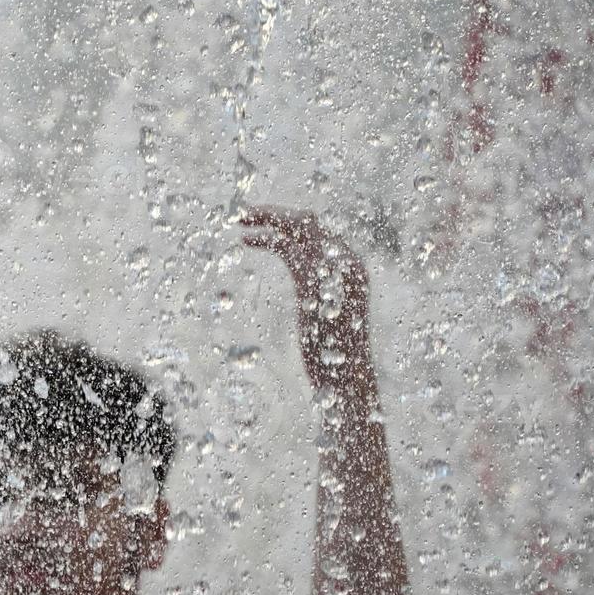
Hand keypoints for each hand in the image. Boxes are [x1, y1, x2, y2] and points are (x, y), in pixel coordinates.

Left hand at [241, 208, 373, 395]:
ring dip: (266, 218)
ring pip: (297, 227)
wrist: (346, 381)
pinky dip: (264, 239)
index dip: (290, 223)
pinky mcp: (313, 281)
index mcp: (353, 269)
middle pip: (309, 222)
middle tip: (246, 213)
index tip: (264, 224)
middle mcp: (347, 263)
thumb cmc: (335, 357)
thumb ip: (320, 296)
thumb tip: (310, 291)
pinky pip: (286, 247)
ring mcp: (333, 269)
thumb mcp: (327, 318)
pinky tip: (245, 240)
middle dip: (276, 214)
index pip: (320, 232)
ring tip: (241, 220)